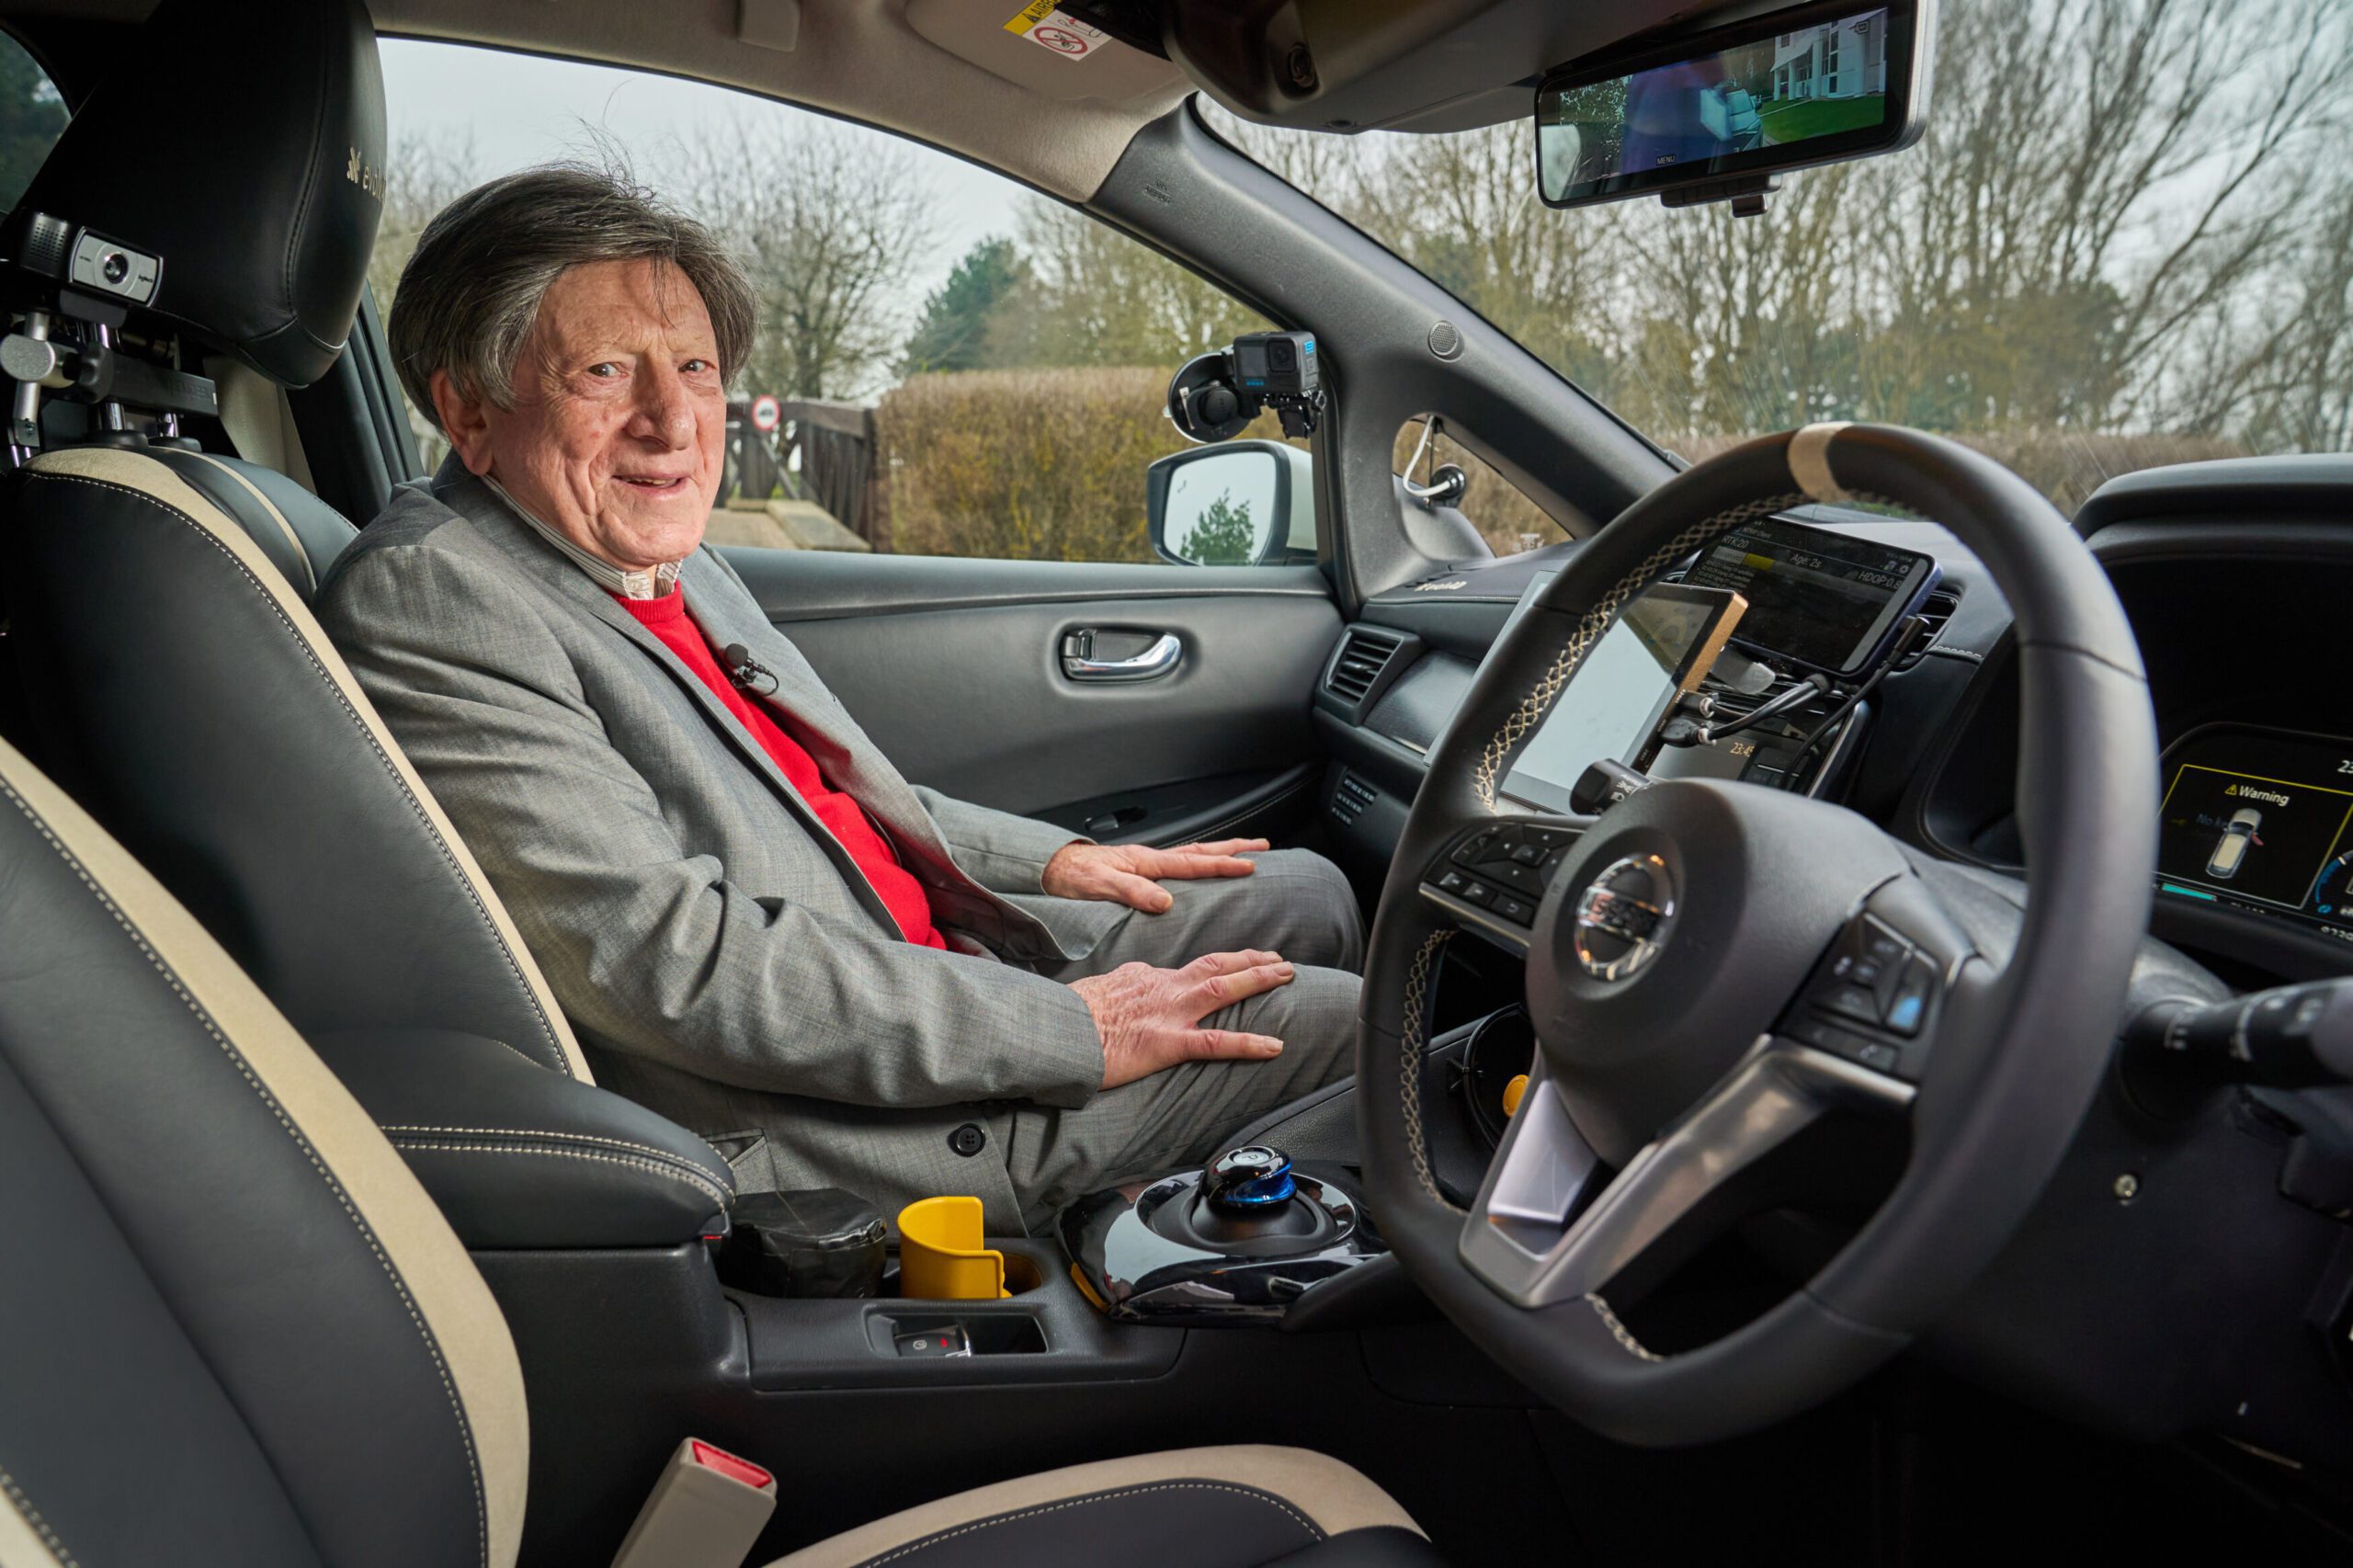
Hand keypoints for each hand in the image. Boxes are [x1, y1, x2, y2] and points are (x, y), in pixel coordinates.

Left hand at [1041, 837, 1269, 913]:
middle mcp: (1150, 859)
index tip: (1249, 866)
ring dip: (1219, 852)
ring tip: (1243, 852)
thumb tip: (1164, 901)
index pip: (1193, 863)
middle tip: (1262, 847)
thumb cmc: (1072, 877)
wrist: (1052, 869)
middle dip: (1232, 848)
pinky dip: (1198, 861)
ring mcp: (1146, 863)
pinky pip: (1179, 864)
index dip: (1223, 864)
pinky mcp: (1139, 870)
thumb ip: (1133, 892)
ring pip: (1192, 854)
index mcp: (1146, 862)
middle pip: (1200, 850)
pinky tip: (1203, 867)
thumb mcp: (1100, 887)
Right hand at [1071, 949, 1294, 1089]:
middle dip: (1251, 960)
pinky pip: (1216, 1041)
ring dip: (1259, 979)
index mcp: (1145, 979)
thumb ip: (1122, 983)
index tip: (1240, 962)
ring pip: (1223, 990)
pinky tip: (1275, 1045)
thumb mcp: (1098, 989)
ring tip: (1288, 975)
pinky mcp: (1167, 1043)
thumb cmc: (1068, 1015)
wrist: (1055, 1030)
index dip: (1220, 964)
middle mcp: (1163, 989)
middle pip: (1215, 966)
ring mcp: (1168, 1014)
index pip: (1189, 967)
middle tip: (1279, 958)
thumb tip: (1131, 977)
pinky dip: (1249, 1042)